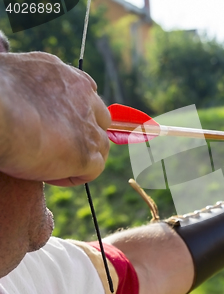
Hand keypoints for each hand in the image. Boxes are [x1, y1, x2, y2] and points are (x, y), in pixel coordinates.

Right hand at [0, 52, 109, 185]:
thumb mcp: (9, 73)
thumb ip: (25, 82)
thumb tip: (17, 91)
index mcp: (65, 75)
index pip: (85, 93)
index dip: (74, 112)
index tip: (54, 123)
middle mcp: (83, 97)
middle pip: (99, 119)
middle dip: (84, 133)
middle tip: (56, 146)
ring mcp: (88, 126)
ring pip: (99, 146)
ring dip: (80, 157)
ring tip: (48, 163)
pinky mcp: (86, 154)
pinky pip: (93, 170)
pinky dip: (75, 175)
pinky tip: (49, 176)